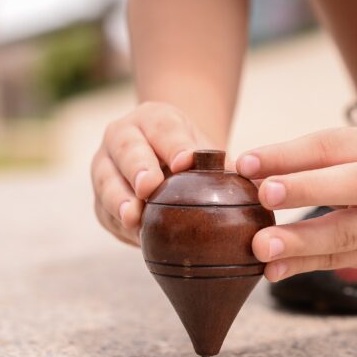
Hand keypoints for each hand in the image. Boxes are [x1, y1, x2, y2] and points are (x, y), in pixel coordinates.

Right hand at [91, 102, 214, 245]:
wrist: (162, 161)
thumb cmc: (191, 157)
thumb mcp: (207, 150)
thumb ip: (224, 165)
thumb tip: (258, 187)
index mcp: (153, 119)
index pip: (164, 128)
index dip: (174, 145)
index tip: (186, 162)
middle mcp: (122, 136)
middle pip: (126, 149)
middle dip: (137, 168)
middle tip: (149, 187)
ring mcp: (105, 166)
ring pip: (106, 180)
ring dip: (118, 200)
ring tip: (132, 218)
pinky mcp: (99, 199)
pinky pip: (104, 212)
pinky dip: (118, 224)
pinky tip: (134, 236)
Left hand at [236, 124, 356, 280]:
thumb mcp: (350, 147)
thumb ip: (303, 160)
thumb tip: (245, 171)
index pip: (331, 146)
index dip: (288, 155)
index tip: (245, 163)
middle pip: (354, 185)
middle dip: (307, 189)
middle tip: (264, 194)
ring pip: (347, 233)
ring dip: (300, 241)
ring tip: (261, 246)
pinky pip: (339, 261)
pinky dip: (303, 266)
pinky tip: (273, 269)